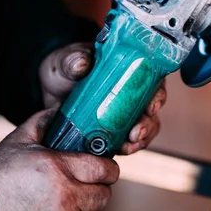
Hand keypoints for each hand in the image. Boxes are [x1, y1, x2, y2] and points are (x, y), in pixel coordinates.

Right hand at [0, 108, 118, 210]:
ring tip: (77, 199)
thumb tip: (60, 108)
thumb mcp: (18, 141)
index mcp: (58, 167)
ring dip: (91, 207)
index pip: (104, 169)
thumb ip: (42, 122)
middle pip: (104, 193)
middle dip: (99, 187)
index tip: (104, 168)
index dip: (108, 168)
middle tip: (89, 183)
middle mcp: (65, 195)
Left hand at [38, 42, 166, 154]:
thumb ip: (74, 61)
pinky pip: (129, 140)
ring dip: (142, 138)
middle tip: (136, 132)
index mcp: (130, 69)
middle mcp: (134, 91)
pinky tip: (121, 149)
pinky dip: (128, 147)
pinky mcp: (116, 130)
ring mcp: (127, 112)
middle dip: (148, 123)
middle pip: (152, 108)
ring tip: (129, 145)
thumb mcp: (67, 61)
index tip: (151, 107)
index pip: (154, 80)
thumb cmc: (65, 69)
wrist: (52, 90)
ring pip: (145, 127)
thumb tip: (81, 63)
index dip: (157, 95)